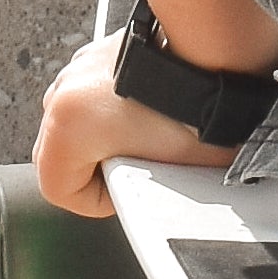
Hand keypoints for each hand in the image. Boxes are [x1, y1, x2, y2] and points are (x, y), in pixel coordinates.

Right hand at [30, 25, 241, 217]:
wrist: (220, 47)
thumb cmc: (197, 106)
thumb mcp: (176, 175)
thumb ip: (162, 210)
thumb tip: (174, 231)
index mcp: (67, 124)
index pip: (58, 190)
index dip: (98, 202)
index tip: (127, 192)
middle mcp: (64, 91)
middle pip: (61, 154)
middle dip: (100, 168)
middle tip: (143, 167)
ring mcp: (81, 65)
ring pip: (79, 122)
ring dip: (108, 136)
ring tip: (154, 136)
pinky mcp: (103, 50)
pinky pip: (98, 93)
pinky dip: (119, 106)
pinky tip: (158, 107)